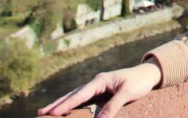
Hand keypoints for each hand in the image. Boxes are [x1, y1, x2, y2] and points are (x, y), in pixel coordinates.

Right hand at [38, 60, 162, 117]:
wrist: (147, 75)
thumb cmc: (138, 82)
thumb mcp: (127, 94)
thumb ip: (112, 107)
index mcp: (100, 81)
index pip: (79, 94)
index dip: (66, 104)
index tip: (52, 113)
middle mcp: (95, 84)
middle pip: (72, 95)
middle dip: (56, 104)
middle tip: (40, 112)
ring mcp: (96, 89)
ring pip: (75, 98)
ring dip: (61, 105)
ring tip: (46, 112)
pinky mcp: (99, 94)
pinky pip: (83, 102)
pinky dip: (72, 107)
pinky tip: (65, 113)